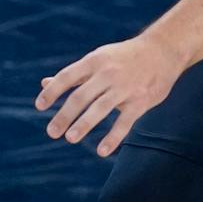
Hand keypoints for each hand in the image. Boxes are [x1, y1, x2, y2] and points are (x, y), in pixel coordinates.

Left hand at [37, 33, 185, 157]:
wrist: (163, 50)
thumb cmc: (124, 57)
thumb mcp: (98, 60)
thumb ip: (74, 75)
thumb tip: (44, 84)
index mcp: (94, 61)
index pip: (67, 77)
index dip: (53, 92)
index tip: (39, 106)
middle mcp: (108, 73)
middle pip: (81, 96)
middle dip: (64, 115)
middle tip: (52, 132)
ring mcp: (125, 87)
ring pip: (100, 108)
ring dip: (83, 124)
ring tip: (69, 138)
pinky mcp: (141, 101)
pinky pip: (125, 122)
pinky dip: (113, 137)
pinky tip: (101, 151)